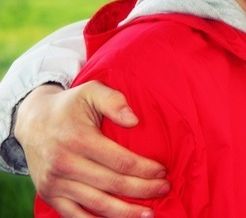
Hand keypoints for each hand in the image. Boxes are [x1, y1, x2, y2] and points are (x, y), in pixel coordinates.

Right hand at [15, 81, 170, 216]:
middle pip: (113, 184)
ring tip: (149, 214)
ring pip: (97, 204)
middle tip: (164, 189)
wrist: (31, 120)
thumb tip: (134, 120)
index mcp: (78, 139)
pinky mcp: (49, 194)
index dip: (145, 169)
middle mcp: (65, 163)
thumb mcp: (91, 91)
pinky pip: (74, 216)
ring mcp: (55, 182)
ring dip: (126, 212)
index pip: (120, 161)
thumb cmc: (69, 105)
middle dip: (143, 189)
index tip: (163, 170)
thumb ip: (114, 100)